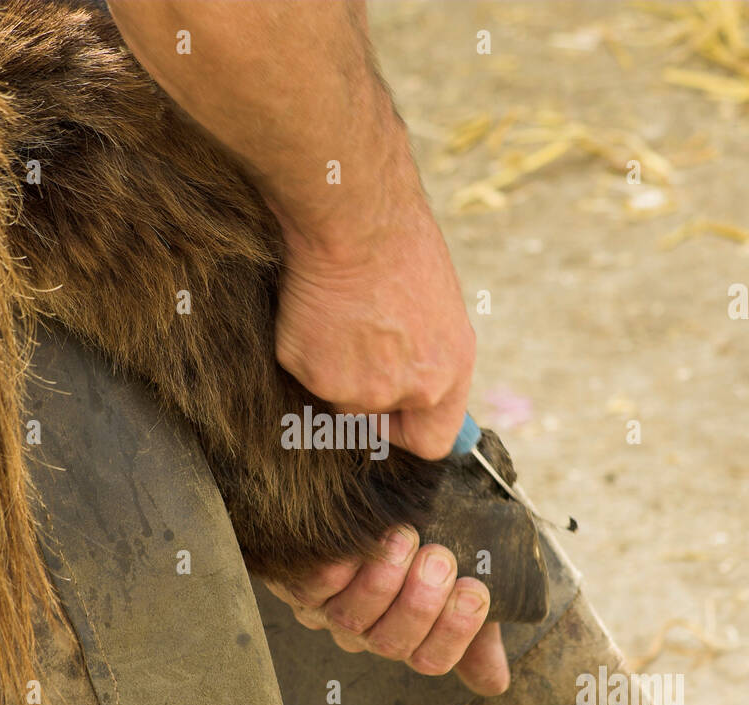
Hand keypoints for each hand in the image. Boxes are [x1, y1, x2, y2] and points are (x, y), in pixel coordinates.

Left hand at [263, 525, 509, 695]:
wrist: (379, 505)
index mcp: (411, 641)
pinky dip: (333, 570)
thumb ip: (476, 631)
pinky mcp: (299, 587)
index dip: (456, 631)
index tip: (474, 588)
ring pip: (353, 618)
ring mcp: (331, 614)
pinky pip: (311, 590)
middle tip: (439, 557)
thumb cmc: (422, 551)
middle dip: (420, 602)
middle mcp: (369, 636)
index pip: (433, 659)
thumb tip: (495, 685)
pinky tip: (357, 541)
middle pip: (394, 643)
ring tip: (403, 537)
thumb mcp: (457, 585)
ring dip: (380, 580)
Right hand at [272, 191, 475, 460]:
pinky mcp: (308, 371)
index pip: (431, 442)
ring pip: (335, 395)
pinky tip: (315, 307)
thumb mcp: (439, 310)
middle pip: (373, 417)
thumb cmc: (402, 248)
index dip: (408, 428)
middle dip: (362, 388)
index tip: (395, 414)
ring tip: (341, 312)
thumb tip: (415, 389)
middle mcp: (404, 391)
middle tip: (358, 335)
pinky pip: (301, 369)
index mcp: (446, 375)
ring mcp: (352, 387)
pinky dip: (303, 344)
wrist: (354, 217)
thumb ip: (428, 360)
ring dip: (332, 364)